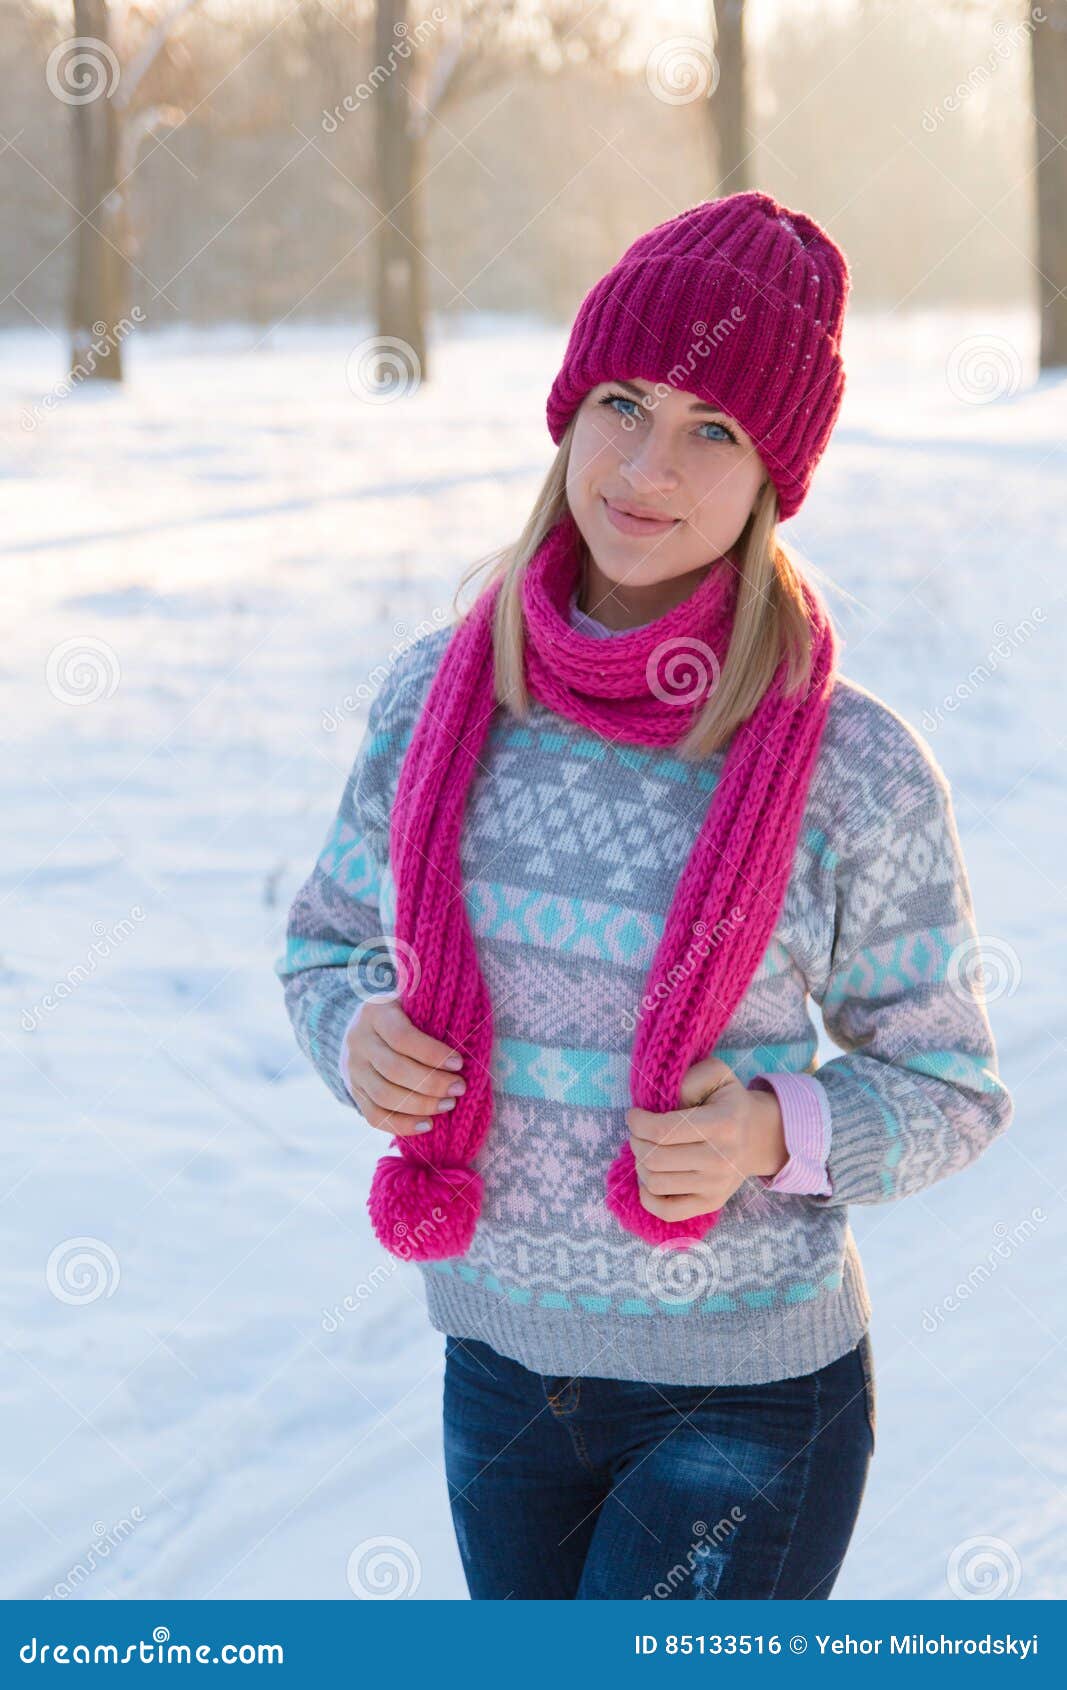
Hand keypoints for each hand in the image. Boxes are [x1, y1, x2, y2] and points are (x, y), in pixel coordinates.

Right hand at [341, 1000, 465, 1136]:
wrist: (364, 1028)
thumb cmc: (404, 1015)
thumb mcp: (412, 1004)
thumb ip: (432, 1016)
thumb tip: (466, 1038)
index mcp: (375, 1013)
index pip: (402, 1037)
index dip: (432, 1053)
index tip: (459, 1063)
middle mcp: (359, 1042)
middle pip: (394, 1070)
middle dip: (431, 1083)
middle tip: (458, 1088)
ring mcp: (353, 1070)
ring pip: (384, 1096)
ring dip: (421, 1105)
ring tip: (448, 1104)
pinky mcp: (355, 1093)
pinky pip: (375, 1116)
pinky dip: (402, 1125)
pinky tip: (427, 1125)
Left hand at [626, 1056, 786, 1223]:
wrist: (759, 1137)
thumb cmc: (729, 1102)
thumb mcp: (716, 1075)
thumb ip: (688, 1078)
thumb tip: (661, 1104)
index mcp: (722, 1124)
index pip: (662, 1131)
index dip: (638, 1122)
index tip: (635, 1115)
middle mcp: (720, 1159)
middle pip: (654, 1158)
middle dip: (635, 1141)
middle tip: (639, 1132)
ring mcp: (716, 1186)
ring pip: (655, 1183)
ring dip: (640, 1164)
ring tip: (647, 1150)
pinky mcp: (711, 1204)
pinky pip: (666, 1211)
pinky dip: (648, 1197)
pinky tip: (650, 1177)